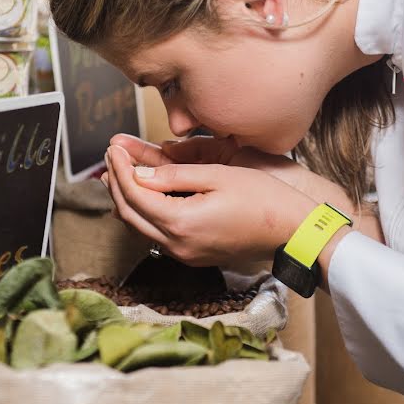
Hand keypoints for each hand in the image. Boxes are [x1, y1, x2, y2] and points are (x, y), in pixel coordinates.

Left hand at [102, 144, 317, 266]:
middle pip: (129, 214)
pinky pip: (156, 235)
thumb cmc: (263, 199)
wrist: (293, 233)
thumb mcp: (217, 176)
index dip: (121, 168)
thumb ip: (174, 175)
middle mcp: (177, 245)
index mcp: (181, 223)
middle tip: (110, 157)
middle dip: (116, 184)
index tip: (114, 147)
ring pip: (139, 228)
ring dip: (125, 200)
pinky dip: (143, 213)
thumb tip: (139, 173)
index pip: (134, 194)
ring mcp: (185, 255)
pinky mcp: (193, 256)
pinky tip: (143, 196)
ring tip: (117, 174)